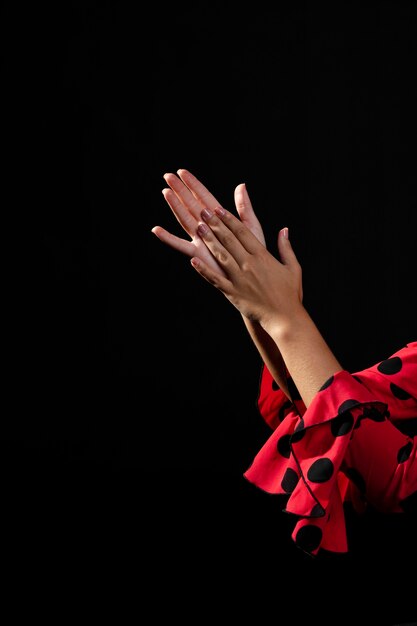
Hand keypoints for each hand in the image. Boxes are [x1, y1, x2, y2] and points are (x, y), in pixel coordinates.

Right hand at [151, 169, 265, 275]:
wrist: (253, 276)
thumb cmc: (253, 253)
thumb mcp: (250, 227)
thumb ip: (244, 207)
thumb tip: (241, 185)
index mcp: (220, 219)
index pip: (204, 197)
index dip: (194, 184)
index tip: (182, 172)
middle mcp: (208, 227)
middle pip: (191, 205)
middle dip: (180, 191)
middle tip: (167, 176)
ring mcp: (201, 240)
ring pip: (185, 219)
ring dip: (175, 206)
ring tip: (165, 192)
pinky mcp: (199, 253)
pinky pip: (180, 245)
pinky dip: (168, 238)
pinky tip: (156, 230)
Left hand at [191, 205, 302, 334]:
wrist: (284, 318)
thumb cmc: (290, 294)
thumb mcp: (293, 268)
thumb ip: (286, 248)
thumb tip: (284, 230)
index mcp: (262, 256)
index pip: (242, 232)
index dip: (229, 219)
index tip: (219, 209)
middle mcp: (249, 264)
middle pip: (229, 240)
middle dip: (215, 224)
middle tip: (203, 212)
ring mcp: (239, 279)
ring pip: (220, 255)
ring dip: (208, 241)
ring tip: (198, 228)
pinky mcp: (232, 293)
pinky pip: (215, 279)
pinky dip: (204, 270)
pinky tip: (193, 261)